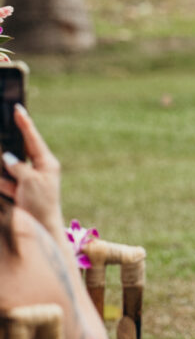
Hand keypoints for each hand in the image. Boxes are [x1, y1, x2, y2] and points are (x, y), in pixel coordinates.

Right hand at [0, 108, 65, 239]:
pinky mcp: (20, 193)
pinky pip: (6, 182)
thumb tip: (8, 158)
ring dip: (3, 167)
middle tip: (2, 131)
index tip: (17, 108)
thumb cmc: (41, 204)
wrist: (43, 230)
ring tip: (8, 173)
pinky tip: (2, 181)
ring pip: (10, 168)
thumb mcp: (30, 182)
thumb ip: (19, 167)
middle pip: (19, 152)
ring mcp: (28, 181)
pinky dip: (2, 181)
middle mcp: (39, 169)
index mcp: (47, 162)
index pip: (33, 138)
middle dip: (8, 146)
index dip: (24, 123)